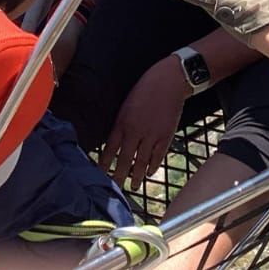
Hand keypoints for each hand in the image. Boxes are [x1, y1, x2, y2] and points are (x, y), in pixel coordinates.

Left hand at [99, 58, 189, 189]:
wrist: (169, 81)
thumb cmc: (146, 88)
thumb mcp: (126, 104)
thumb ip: (121, 122)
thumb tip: (117, 140)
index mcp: (122, 122)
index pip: (110, 148)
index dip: (104, 163)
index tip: (99, 173)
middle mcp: (135, 131)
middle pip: (124, 160)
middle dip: (118, 176)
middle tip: (114, 188)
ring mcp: (151, 135)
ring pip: (141, 162)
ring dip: (136, 176)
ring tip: (133, 186)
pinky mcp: (166, 136)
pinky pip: (157, 156)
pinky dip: (153, 166)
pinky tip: (149, 173)